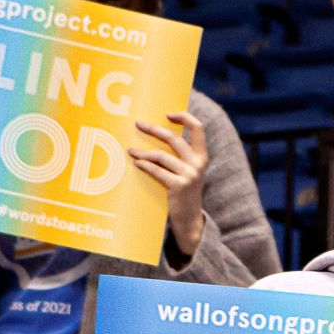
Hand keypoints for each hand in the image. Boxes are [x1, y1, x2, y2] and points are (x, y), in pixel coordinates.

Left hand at [130, 112, 207, 256]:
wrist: (190, 219)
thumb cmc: (184, 191)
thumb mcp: (190, 171)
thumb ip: (182, 156)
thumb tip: (160, 135)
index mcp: (202, 156)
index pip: (198, 128)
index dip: (184, 118)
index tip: (168, 114)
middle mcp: (198, 163)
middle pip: (174, 138)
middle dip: (154, 129)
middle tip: (138, 124)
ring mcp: (189, 175)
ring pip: (161, 156)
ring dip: (143, 152)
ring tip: (131, 150)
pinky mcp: (178, 186)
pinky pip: (157, 171)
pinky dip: (145, 165)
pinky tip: (137, 163)